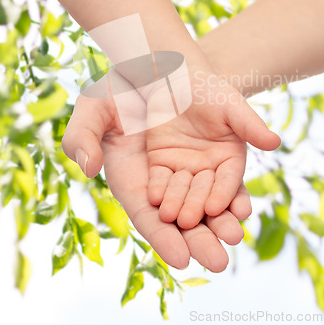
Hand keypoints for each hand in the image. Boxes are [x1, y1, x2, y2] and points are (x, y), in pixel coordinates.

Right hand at [62, 93, 251, 271]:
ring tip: (234, 236)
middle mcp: (163, 178)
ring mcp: (189, 165)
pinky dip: (231, 192)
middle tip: (218, 261)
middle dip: (199, 239)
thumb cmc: (118, 87)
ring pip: (205, 200)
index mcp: (132, 177)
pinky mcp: (212, 150)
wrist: (151, 63)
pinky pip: (223, 176)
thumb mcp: (92, 108)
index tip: (182, 259)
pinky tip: (242, 206)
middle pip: (181, 217)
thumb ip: (82, 138)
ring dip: (220, 220)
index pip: (147, 216)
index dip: (163, 237)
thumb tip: (88, 168)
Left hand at [146, 69, 279, 229]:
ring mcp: (184, 167)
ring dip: (176, 204)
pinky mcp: (161, 163)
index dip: (224, 194)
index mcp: (231, 157)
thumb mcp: (232, 106)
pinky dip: (157, 190)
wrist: (177, 78)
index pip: (229, 180)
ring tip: (170, 217)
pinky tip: (153, 199)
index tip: (217, 207)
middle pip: (204, 192)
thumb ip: (251, 125)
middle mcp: (209, 167)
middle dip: (197, 207)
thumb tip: (276, 142)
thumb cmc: (210, 89)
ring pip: (181, 190)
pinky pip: (159, 179)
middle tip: (190, 222)